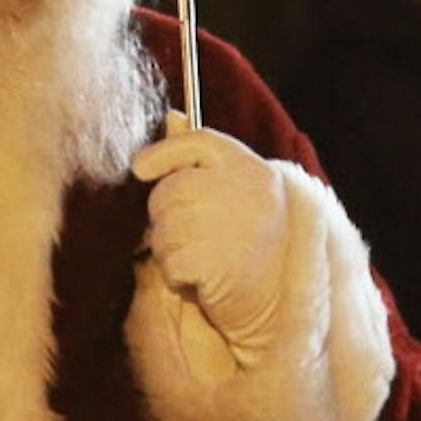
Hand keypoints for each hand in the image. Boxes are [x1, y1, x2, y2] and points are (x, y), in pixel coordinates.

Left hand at [131, 111, 289, 365]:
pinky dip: (177, 276)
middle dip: (167, 217)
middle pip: (169, 190)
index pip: (198, 142)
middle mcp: (245, 190)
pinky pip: (170, 261)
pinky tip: (204, 279)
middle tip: (195, 238)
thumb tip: (172, 117)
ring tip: (204, 260)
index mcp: (253, 169)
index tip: (140, 168)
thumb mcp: (235, 195)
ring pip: (164, 228)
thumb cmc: (252, 245)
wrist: (280, 304)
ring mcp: (232, 224)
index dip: (163, 154)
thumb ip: (201, 159)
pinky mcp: (217, 260)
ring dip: (172, 250)